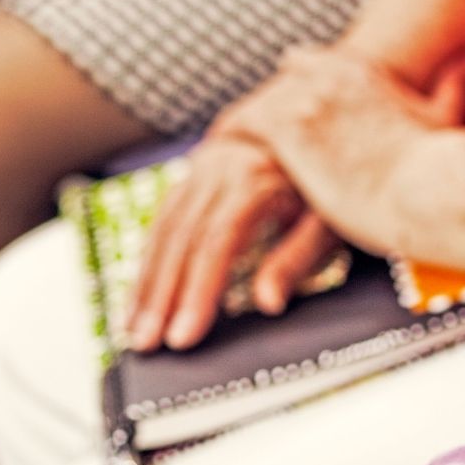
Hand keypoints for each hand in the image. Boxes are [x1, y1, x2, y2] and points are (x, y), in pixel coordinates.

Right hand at [127, 138, 339, 351]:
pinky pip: (160, 224)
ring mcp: (197, 171)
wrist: (310, 119)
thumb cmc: (326, 177)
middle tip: (147, 344)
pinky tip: (138, 299)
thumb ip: (298, 258)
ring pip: (162, 232)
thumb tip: (269, 304)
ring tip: (134, 331)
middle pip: (180, 241)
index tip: (183, 337)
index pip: (216, 243)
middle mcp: (216, 169)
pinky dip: (147, 265)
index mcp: (253, 176)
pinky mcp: (189, 181)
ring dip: (145, 286)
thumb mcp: (329, 217)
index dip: (196, 292)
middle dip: (160, 298)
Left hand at [231, 47, 464, 257]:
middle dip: (261, 111)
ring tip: (216, 156)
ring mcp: (305, 100)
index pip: (312, 64)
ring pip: (254, 109)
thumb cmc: (444, 166)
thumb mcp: (445, 117)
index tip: (281, 101)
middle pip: (279, 82)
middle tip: (237, 137)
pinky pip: (239, 132)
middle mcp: (330, 78)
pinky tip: (209, 169)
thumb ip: (451, 89)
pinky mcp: (287, 130)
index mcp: (363, 76)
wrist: (432, 185)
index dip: (294, 82)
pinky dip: (224, 150)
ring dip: (238, 134)